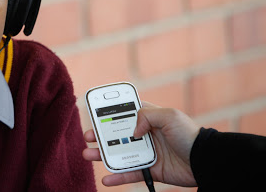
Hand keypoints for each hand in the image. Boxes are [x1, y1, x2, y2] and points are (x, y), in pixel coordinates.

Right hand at [82, 102, 198, 187]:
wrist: (205, 160)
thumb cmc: (189, 135)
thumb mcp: (169, 116)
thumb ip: (146, 116)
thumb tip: (133, 131)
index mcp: (149, 119)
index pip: (125, 113)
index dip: (110, 113)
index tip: (95, 114)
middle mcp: (145, 135)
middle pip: (117, 134)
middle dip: (100, 135)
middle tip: (87, 137)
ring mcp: (147, 153)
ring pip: (119, 154)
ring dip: (103, 155)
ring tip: (88, 155)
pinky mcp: (150, 170)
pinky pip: (130, 174)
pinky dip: (118, 178)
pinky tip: (106, 180)